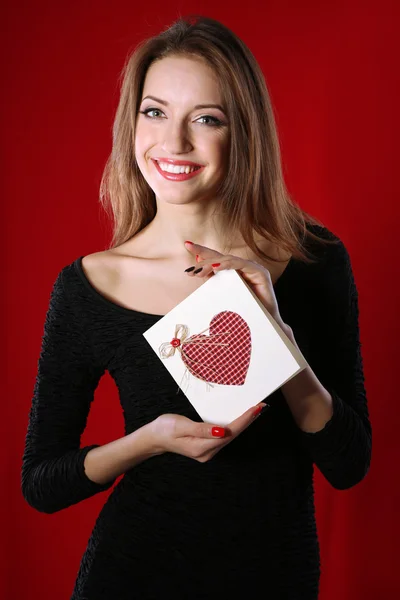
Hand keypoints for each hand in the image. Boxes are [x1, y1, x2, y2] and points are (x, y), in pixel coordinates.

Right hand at [148, 403, 266, 461]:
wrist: (154, 438)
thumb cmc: (165, 428)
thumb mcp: (181, 425)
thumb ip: (202, 429)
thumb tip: (223, 431)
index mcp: (201, 447)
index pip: (229, 433)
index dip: (243, 420)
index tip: (255, 409)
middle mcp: (207, 453)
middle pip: (233, 436)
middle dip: (247, 421)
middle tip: (261, 406)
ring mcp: (208, 452)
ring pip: (230, 437)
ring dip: (243, 424)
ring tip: (255, 411)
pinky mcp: (207, 447)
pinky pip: (225, 437)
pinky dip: (235, 427)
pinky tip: (241, 419)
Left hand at [184, 241, 282, 324]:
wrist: (264, 324)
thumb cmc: (245, 312)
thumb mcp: (224, 296)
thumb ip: (214, 282)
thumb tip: (196, 271)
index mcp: (235, 272)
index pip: (216, 259)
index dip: (202, 252)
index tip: (187, 245)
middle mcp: (244, 267)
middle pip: (220, 257)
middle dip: (204, 256)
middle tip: (190, 256)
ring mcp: (253, 268)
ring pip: (229, 260)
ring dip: (212, 263)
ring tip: (199, 269)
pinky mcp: (260, 273)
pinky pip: (242, 265)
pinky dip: (228, 265)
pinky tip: (216, 267)